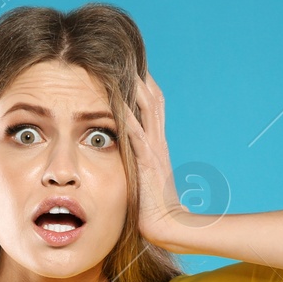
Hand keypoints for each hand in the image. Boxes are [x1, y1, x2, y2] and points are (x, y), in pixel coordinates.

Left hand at [125, 70, 191, 250]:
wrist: (167, 227)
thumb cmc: (153, 210)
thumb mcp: (145, 182)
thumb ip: (140, 169)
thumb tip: (134, 165)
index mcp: (156, 146)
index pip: (153, 108)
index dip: (144, 86)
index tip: (134, 67)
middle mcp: (157, 142)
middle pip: (153, 99)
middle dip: (141, 76)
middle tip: (129, 54)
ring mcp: (153, 149)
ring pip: (147, 108)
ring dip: (135, 85)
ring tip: (124, 62)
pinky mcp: (146, 160)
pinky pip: (135, 130)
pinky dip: (126, 112)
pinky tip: (115, 96)